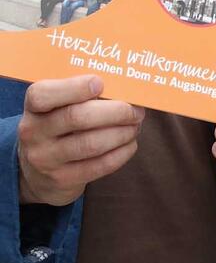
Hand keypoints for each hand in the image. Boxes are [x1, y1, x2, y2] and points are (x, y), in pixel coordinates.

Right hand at [17, 77, 143, 205]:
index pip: (43, 94)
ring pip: (91, 144)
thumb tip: (125, 88)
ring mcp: (46, 159)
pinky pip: (100, 165)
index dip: (74, 87)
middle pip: (77, 117)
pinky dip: (122, 153)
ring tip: (135, 126)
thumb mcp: (58, 106)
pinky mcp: (62, 179)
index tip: (100, 83)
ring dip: (122, 133)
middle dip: (116, 112)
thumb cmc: (60, 125)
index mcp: (33, 107)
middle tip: (136, 111)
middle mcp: (34, 132)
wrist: (39, 171)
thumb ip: (82, 94)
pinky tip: (130, 144)